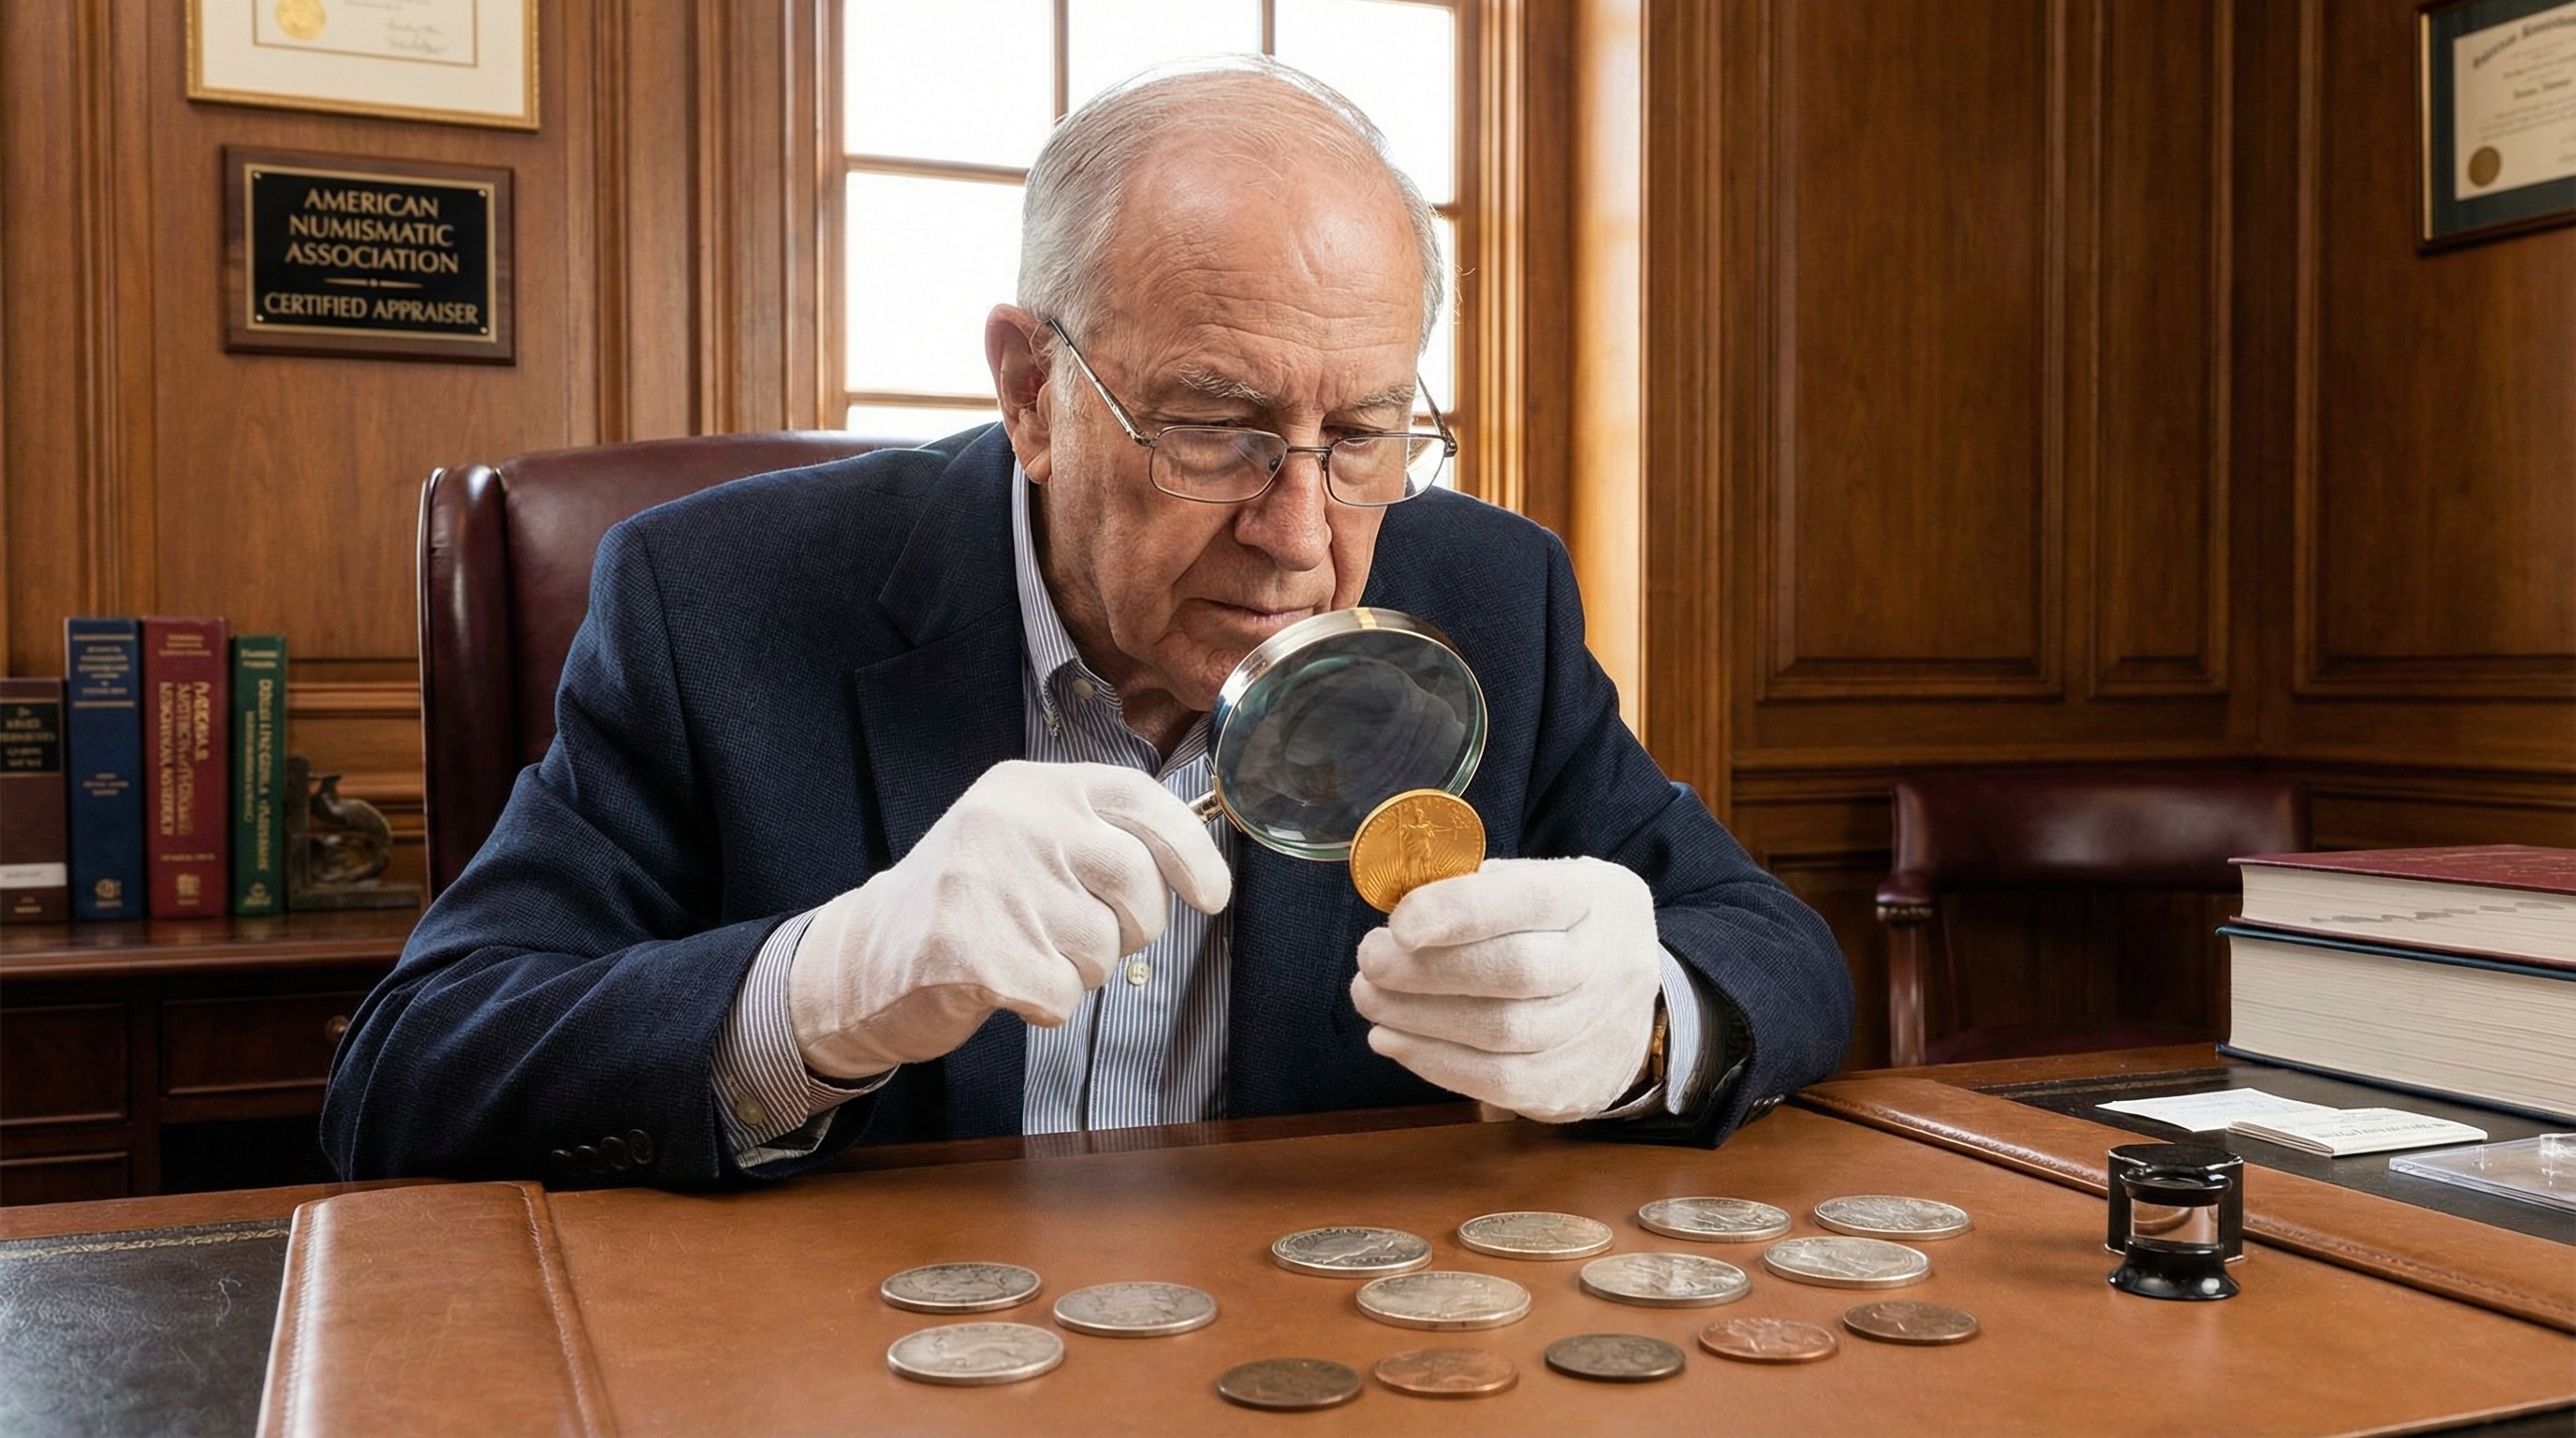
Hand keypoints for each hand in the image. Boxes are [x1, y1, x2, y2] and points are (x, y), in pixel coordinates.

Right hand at [788, 761, 1230, 1077]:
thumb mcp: (1024, 839)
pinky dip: (1047, 1004)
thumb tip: (1196, 864)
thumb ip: (1096, 837)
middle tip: (1089, 935)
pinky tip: (1006, 984)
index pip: (1139, 800)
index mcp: (1030, 787)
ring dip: (1081, 969)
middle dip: (1134, 927)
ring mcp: (987, 884)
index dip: (1190, 851)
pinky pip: (1064, 995)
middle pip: (1136, 884)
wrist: (861, 959)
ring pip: (1103, 948)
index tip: (1212, 895)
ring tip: (1027, 951)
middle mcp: (1010, 823)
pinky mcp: (969, 952)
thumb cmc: (967, 902)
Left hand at [1351, 856, 1662, 1121]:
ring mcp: (1594, 1030)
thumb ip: (1477, 891)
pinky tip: (1393, 1040)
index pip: (1531, 899)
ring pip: (1500, 1033)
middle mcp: (1605, 964)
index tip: (1399, 923)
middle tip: (1370, 962)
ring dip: (1418, 1018)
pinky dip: (1434, 1061)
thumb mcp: (1537, 884)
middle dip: (1428, 971)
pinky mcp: (1570, 1084)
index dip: (1459, 911)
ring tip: (1371, 1000)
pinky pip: (1497, 1081)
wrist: (1633, 1003)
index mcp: (1592, 898)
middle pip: (1516, 971)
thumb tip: (1402, 918)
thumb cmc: (1561, 930)